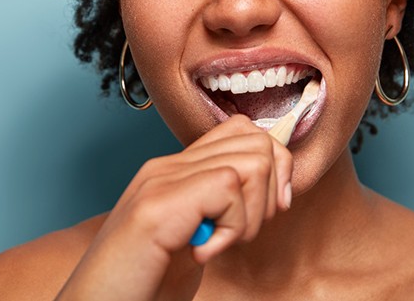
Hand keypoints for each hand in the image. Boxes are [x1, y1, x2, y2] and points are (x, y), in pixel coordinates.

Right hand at [55, 115, 292, 300]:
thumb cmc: (141, 283)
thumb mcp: (192, 239)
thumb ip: (216, 210)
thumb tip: (270, 193)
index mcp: (174, 172)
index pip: (241, 131)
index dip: (272, 167)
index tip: (265, 213)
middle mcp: (167, 167)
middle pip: (255, 139)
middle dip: (270, 190)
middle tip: (240, 231)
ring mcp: (161, 181)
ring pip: (251, 161)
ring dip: (251, 213)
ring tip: (218, 242)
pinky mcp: (160, 205)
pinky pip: (229, 189)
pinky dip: (231, 229)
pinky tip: (202, 252)